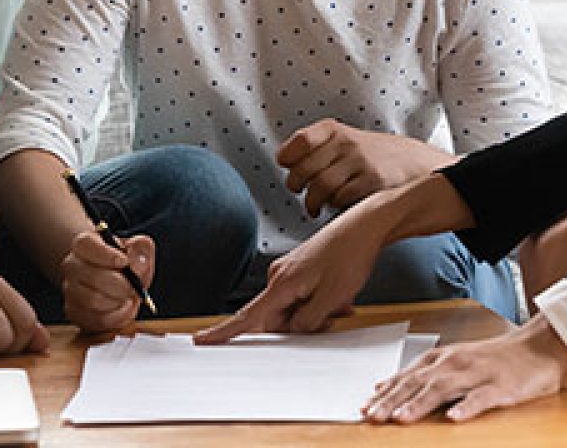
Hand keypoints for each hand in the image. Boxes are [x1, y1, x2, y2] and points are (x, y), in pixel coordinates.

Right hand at [61, 230, 154, 332]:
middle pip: (92, 276)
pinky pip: (95, 318)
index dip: (106, 254)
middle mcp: (72, 265)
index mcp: (85, 243)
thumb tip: (137, 262)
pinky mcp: (73, 311)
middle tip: (134, 287)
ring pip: (93, 300)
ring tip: (128, 297)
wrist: (117, 283)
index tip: (124, 261)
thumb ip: (141, 249)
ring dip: (118, 301)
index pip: (85, 244)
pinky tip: (122, 308)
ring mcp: (70, 289)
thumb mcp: (138, 249)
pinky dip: (116, 316)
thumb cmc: (126, 264)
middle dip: (120, 284)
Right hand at [196, 199, 387, 343]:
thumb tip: (291, 331)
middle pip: (280, 317)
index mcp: (281, 283)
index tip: (202, 340)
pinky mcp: (301, 269)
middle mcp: (280, 274)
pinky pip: (305, 296)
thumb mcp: (330, 299)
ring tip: (341, 298)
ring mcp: (290, 270)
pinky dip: (321, 300)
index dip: (224, 332)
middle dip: (305, 322)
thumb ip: (306, 322)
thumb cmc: (349, 254)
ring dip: (318, 311)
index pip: (248, 316)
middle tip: (333, 310)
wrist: (364, 225)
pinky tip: (340, 292)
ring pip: (296, 308)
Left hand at [277, 119, 451, 215]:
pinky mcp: (373, 183)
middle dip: (296, 185)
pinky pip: (342, 200)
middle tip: (299, 190)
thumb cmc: (368, 155)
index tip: (286, 166)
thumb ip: (314, 147)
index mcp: (333, 129)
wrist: (412, 162)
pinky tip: (338, 205)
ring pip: (321, 188)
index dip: (287, 157)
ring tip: (314, 206)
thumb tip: (284, 162)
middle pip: (305, 169)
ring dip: (312, 202)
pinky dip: (335, 206)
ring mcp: (360, 162)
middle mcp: (346, 143)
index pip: (300, 141)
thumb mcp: (341, 139)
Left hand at [363, 315, 566, 423]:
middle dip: (393, 401)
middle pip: (419, 383)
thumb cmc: (493, 359)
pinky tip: (454, 419)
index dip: (385, 393)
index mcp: (443, 359)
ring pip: (444, 389)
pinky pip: (481, 398)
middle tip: (372, 416)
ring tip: (401, 419)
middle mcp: (455, 363)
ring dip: (420, 404)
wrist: (536, 348)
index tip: (364, 407)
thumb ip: (423, 374)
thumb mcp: (454, 362)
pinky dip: (466, 407)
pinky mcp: (501, 387)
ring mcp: (478, 374)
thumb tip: (387, 386)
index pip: (408, 377)